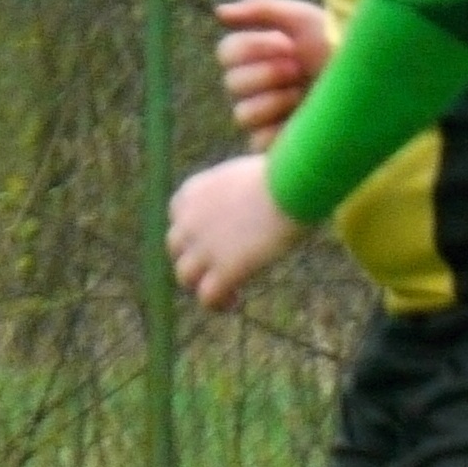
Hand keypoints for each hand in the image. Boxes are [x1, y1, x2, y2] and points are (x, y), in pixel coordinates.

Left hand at [167, 156, 301, 308]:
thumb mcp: (249, 168)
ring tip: (226, 290)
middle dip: (194, 257)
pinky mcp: (224, 270)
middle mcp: (188, 220)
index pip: (178, 215)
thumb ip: (240, 181)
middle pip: (176, 247)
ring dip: (201, 283)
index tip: (214, 236)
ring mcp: (203, 248)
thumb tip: (254, 164)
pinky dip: (218, 303)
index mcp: (192, 191)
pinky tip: (234, 301)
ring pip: (186, 275)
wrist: (291, 185)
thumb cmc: (286, 171)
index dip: (193, 229)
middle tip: (218, 265)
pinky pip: (207, 297)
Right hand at [216, 0, 331, 148]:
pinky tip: (302, 122)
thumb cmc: (341, 50)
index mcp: (263, 57)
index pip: (227, 52)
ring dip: (276, 102)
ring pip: (242, 113)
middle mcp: (261, 86)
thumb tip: (219, 12)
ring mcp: (268, 118)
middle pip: (231, 82)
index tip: (287, 46)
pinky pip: (257, 139)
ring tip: (305, 98)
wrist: (375, 87)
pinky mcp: (276, 146)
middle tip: (298, 71)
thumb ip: (262, 10)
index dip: (254, 49)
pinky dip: (279, 130)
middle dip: (268, 74)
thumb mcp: (306, 21)